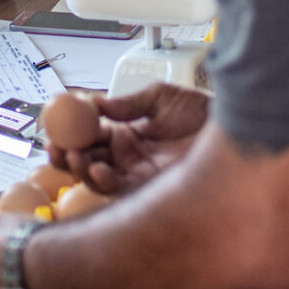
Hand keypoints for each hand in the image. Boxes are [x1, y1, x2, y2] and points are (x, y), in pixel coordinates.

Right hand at [56, 82, 209, 193]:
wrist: (234, 129)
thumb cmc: (204, 114)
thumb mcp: (161, 98)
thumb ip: (129, 103)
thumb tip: (97, 103)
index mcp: (128, 133)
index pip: (91, 134)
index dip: (71, 131)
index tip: (55, 124)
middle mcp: (128, 157)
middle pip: (87, 159)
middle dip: (66, 154)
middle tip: (54, 146)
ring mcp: (137, 174)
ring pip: (97, 176)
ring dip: (79, 168)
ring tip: (72, 156)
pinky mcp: (148, 190)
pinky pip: (118, 190)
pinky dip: (102, 182)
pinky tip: (98, 170)